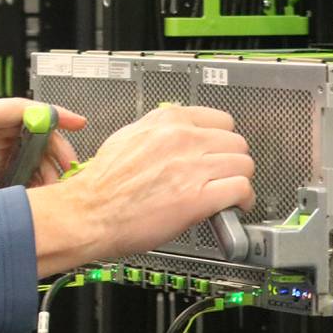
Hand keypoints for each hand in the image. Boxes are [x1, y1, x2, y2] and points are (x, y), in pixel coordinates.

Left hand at [0, 98, 85, 204]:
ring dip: (41, 164)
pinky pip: (10, 165)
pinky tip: (36, 191)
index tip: (76, 122)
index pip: (19, 109)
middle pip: (28, 130)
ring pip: (23, 149)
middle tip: (70, 168)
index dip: (50, 114)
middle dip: (52, 146)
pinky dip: (26, 176)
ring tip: (57, 185)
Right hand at [27, 105, 254, 275]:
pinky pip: (241, 189)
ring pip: (244, 164)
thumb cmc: (102, 183)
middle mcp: (181, 138)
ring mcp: (191, 166)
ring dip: (239, 181)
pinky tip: (231, 208)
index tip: (218, 152)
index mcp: (165, 120)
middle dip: (232, 161)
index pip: (221, 119)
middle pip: (237, 142)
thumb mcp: (128, 137)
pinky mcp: (198, 197)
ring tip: (227, 194)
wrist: (89, 212)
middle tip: (221, 176)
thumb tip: (181, 136)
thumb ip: (159, 132)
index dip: (222, 140)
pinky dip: (241, 201)